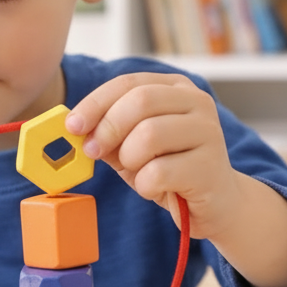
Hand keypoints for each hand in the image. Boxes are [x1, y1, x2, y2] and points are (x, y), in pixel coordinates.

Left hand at [64, 73, 240, 238]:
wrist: (214, 203)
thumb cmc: (169, 170)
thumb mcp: (131, 146)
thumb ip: (107, 133)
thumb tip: (74, 127)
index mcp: (176, 88)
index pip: (128, 83)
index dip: (95, 103)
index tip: (72, 125)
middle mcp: (197, 102)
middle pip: (140, 101)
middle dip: (108, 128)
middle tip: (93, 151)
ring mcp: (209, 132)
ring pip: (149, 135)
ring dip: (129, 160)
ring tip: (138, 172)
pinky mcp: (210, 166)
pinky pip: (159, 172)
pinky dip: (145, 185)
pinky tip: (155, 189)